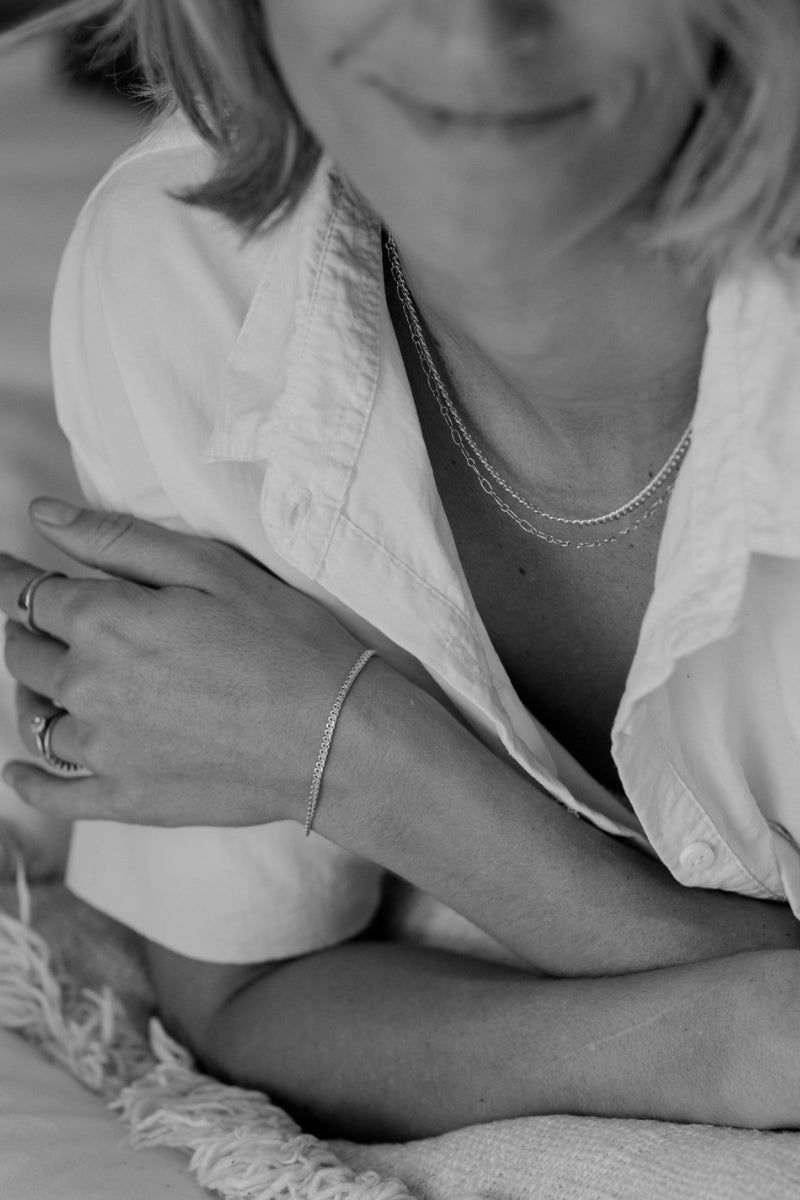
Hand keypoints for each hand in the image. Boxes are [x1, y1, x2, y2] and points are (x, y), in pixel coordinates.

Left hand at [0, 499, 366, 826]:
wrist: (334, 736)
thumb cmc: (285, 640)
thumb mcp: (210, 568)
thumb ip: (118, 540)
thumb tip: (42, 515)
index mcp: (103, 621)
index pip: (27, 592)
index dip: (12, 577)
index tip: (8, 570)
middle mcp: (87, 686)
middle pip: (21, 654)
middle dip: (25, 631)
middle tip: (43, 623)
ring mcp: (102, 750)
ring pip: (33, 718)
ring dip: (33, 694)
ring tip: (47, 685)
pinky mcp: (125, 799)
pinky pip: (53, 795)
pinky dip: (27, 782)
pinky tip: (19, 774)